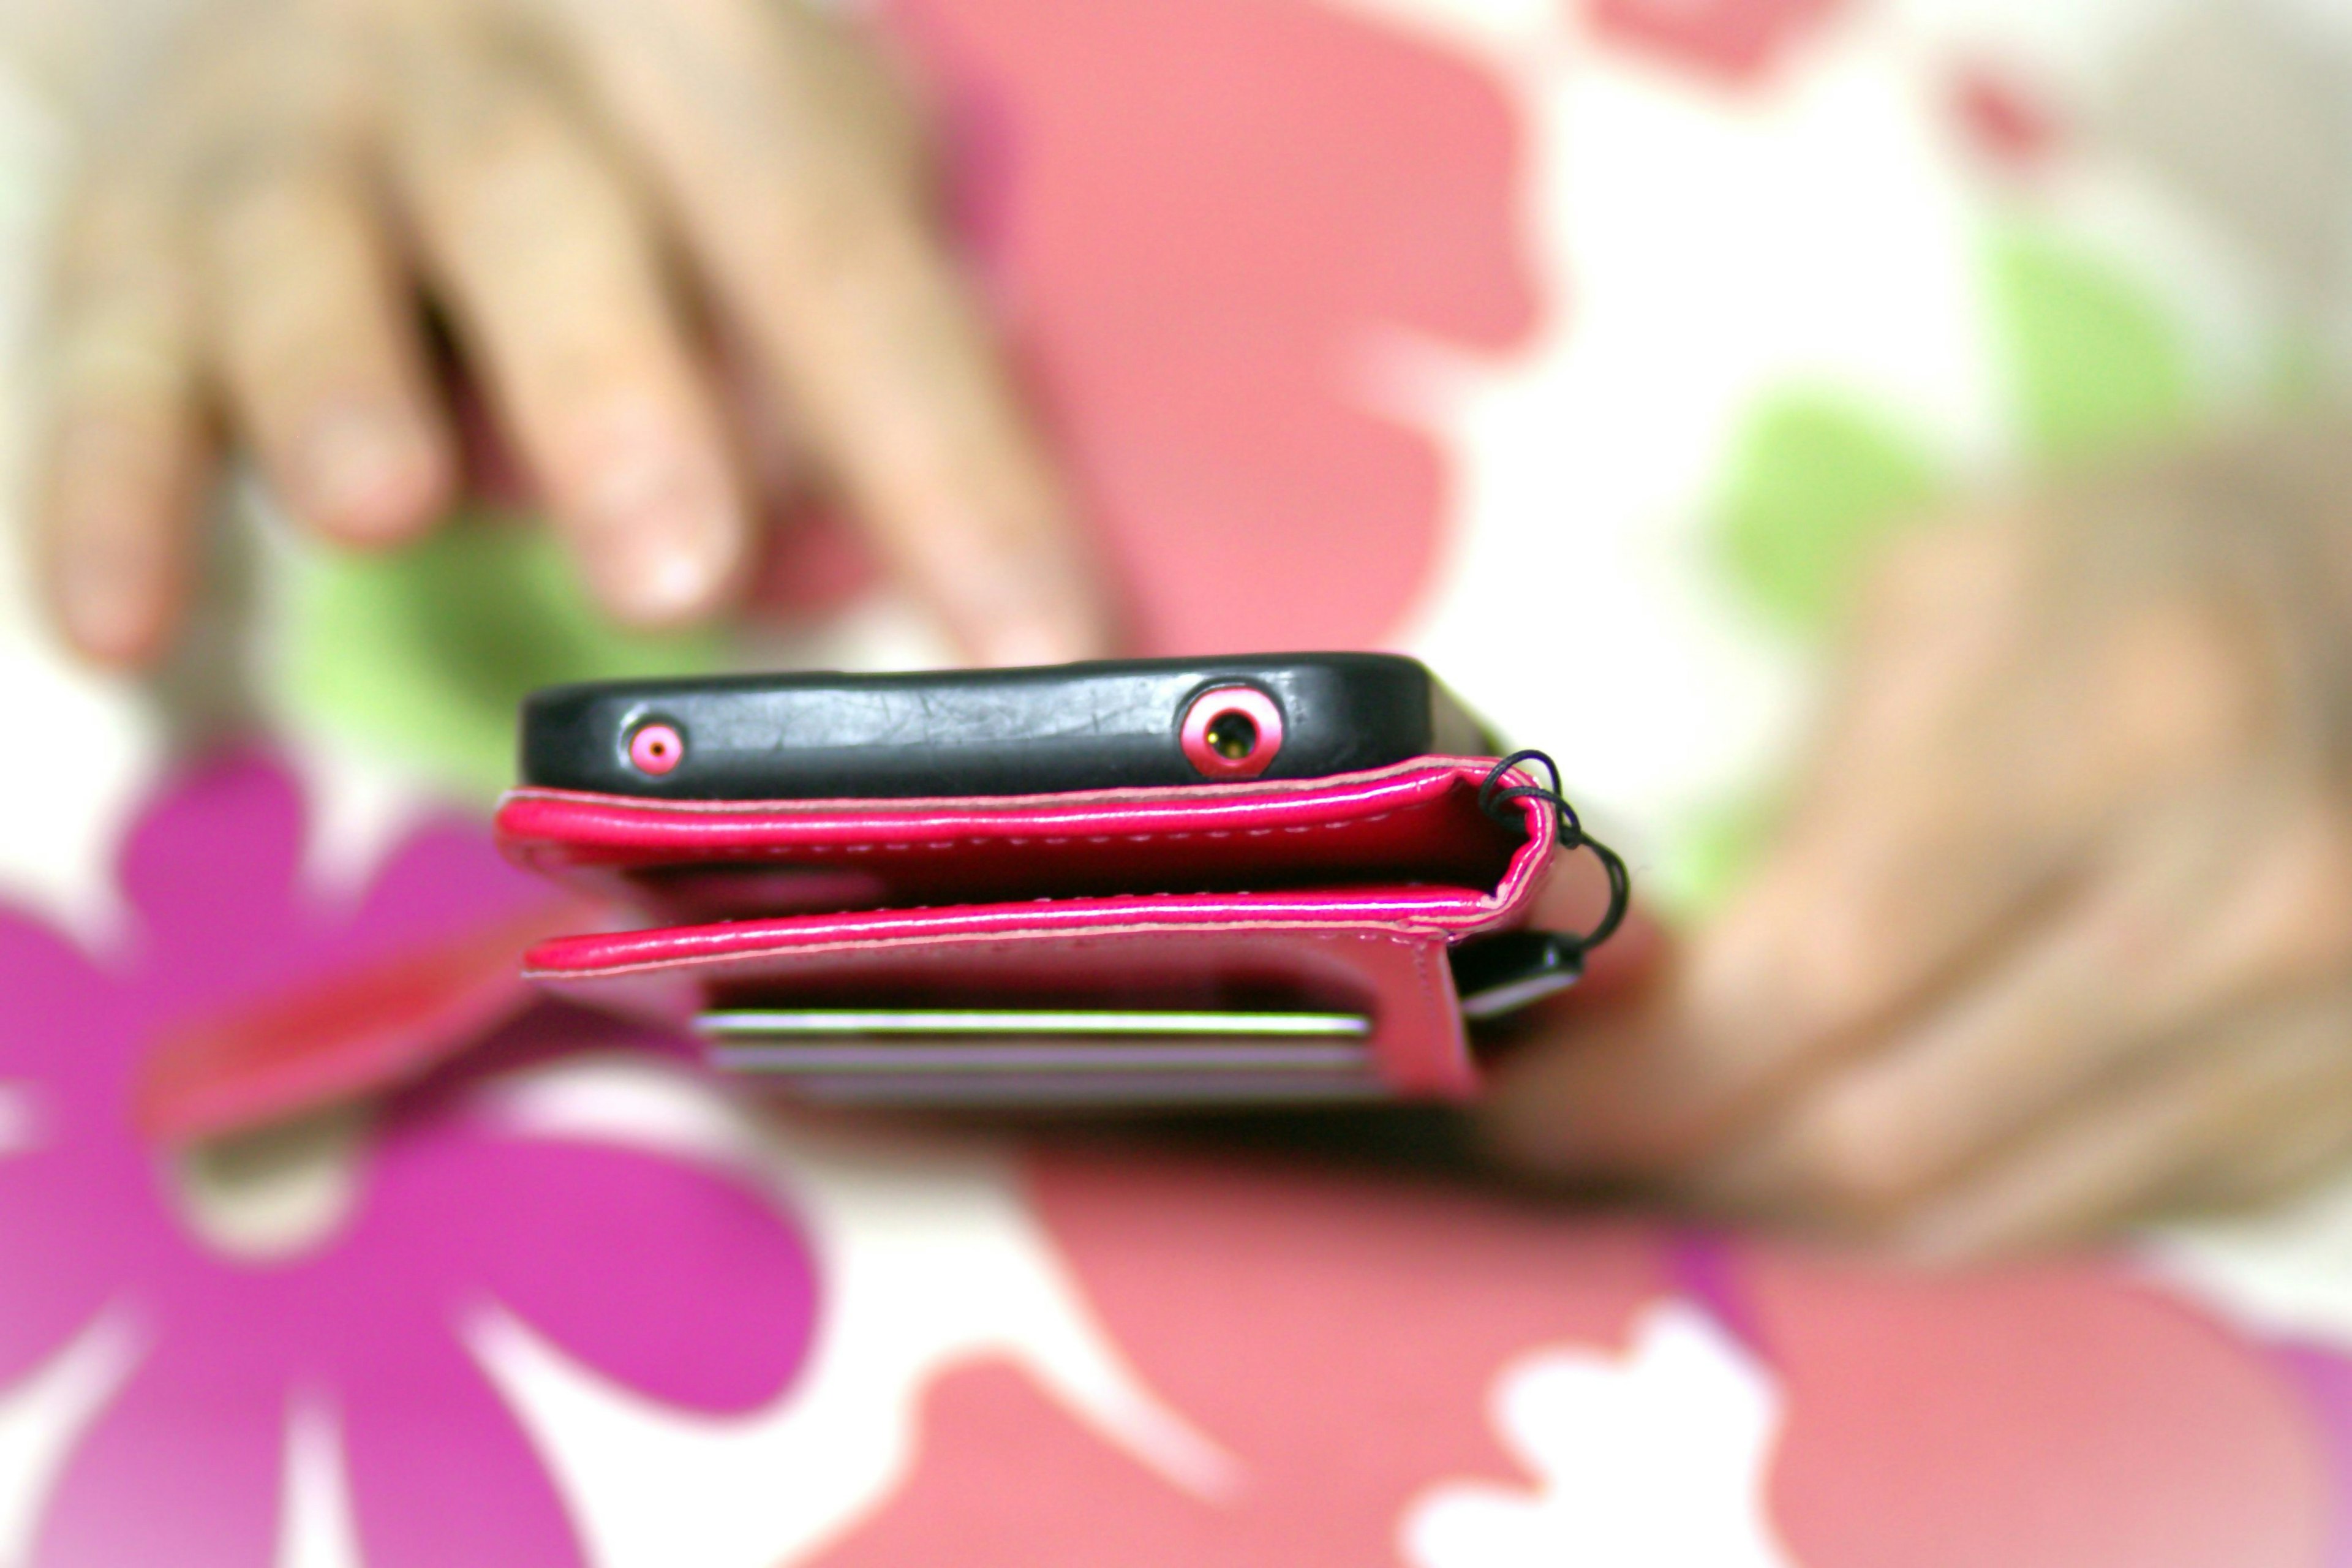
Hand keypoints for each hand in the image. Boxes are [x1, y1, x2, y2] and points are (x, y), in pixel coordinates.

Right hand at [36, 0, 1111, 665]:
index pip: (839, 259)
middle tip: (677, 572)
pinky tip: (121, 636)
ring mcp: (282, 133)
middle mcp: (474, 53)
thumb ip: (840, 357)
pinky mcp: (126, 230)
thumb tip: (935, 608)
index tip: (1038, 653)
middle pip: (544, 206)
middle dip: (610, 387)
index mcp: (687, 39)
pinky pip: (100, 363)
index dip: (948, 459)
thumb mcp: (774, 158)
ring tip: (379, 509)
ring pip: (302, 253)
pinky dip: (106, 496)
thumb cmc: (623, 112)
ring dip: (342, 387)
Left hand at [1484, 424, 2351, 1258]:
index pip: (1822, 977)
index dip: (1639, 1074)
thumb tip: (1631, 988)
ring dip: (1779, 1214)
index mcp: (2128, 730)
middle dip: (1679, 1163)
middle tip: (1564, 1143)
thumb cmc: (2120, 576)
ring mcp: (2313, 1043)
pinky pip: (2058, 1226)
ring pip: (1964, 1222)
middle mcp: (2250, 912)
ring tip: (1670, 1153)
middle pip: (1883, 1138)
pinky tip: (1826, 1151)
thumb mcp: (1931, 597)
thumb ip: (1791, 797)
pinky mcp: (2324, 1124)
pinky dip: (1915, 1211)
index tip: (1513, 1098)